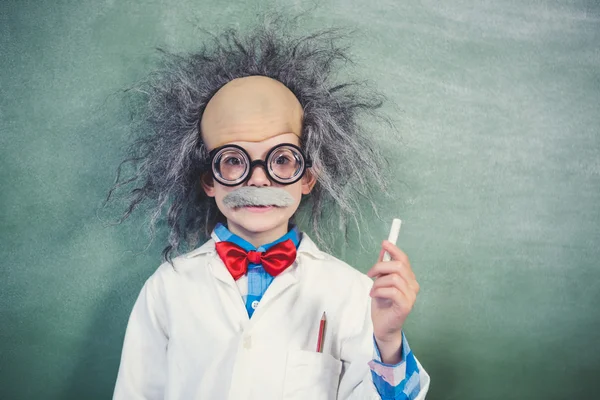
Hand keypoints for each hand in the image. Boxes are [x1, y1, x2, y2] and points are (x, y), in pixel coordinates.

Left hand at [367, 240, 419, 363]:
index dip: (394, 250)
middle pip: (398, 266)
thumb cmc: (382, 304)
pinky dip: (379, 291)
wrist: (383, 326)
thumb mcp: (380, 282)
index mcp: (408, 278)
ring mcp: (411, 296)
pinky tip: (375, 295)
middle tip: (370, 274)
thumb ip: (383, 268)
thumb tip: (383, 249)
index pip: (404, 259)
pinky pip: (392, 291)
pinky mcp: (406, 306)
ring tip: (373, 290)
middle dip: (380, 266)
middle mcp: (413, 286)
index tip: (384, 243)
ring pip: (394, 278)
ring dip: (378, 282)